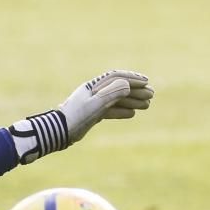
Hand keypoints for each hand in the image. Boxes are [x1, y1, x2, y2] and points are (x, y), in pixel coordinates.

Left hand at [9, 69, 153, 163]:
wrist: (57, 132)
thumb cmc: (75, 117)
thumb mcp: (96, 104)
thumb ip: (112, 93)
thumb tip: (128, 84)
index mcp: (93, 86)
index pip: (116, 77)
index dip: (132, 78)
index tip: (146, 82)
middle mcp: (93, 93)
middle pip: (118, 88)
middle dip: (136, 90)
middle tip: (152, 95)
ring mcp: (92, 104)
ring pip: (116, 100)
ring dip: (132, 101)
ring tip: (147, 105)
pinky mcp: (91, 115)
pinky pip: (109, 111)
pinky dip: (121, 111)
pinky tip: (132, 114)